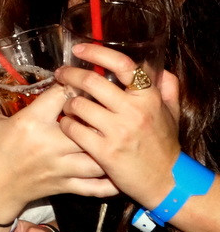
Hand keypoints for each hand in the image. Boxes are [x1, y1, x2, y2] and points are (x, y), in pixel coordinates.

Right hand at [0, 88, 116, 222]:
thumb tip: (6, 93)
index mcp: (30, 123)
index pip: (62, 95)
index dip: (69, 84)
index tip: (68, 82)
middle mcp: (51, 144)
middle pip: (89, 122)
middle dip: (95, 111)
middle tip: (96, 105)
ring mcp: (62, 167)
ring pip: (100, 154)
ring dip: (106, 143)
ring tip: (107, 133)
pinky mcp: (66, 186)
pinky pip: (96, 186)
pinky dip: (110, 181)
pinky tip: (116, 169)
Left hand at [56, 43, 180, 207]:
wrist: (167, 181)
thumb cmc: (164, 144)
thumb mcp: (170, 113)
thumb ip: (165, 88)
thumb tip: (154, 67)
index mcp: (149, 98)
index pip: (122, 65)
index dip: (97, 53)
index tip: (79, 50)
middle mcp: (133, 111)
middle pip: (91, 82)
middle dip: (70, 75)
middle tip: (61, 75)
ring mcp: (118, 132)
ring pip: (78, 105)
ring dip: (67, 103)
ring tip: (67, 105)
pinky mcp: (104, 151)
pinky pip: (73, 129)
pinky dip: (67, 124)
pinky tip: (68, 124)